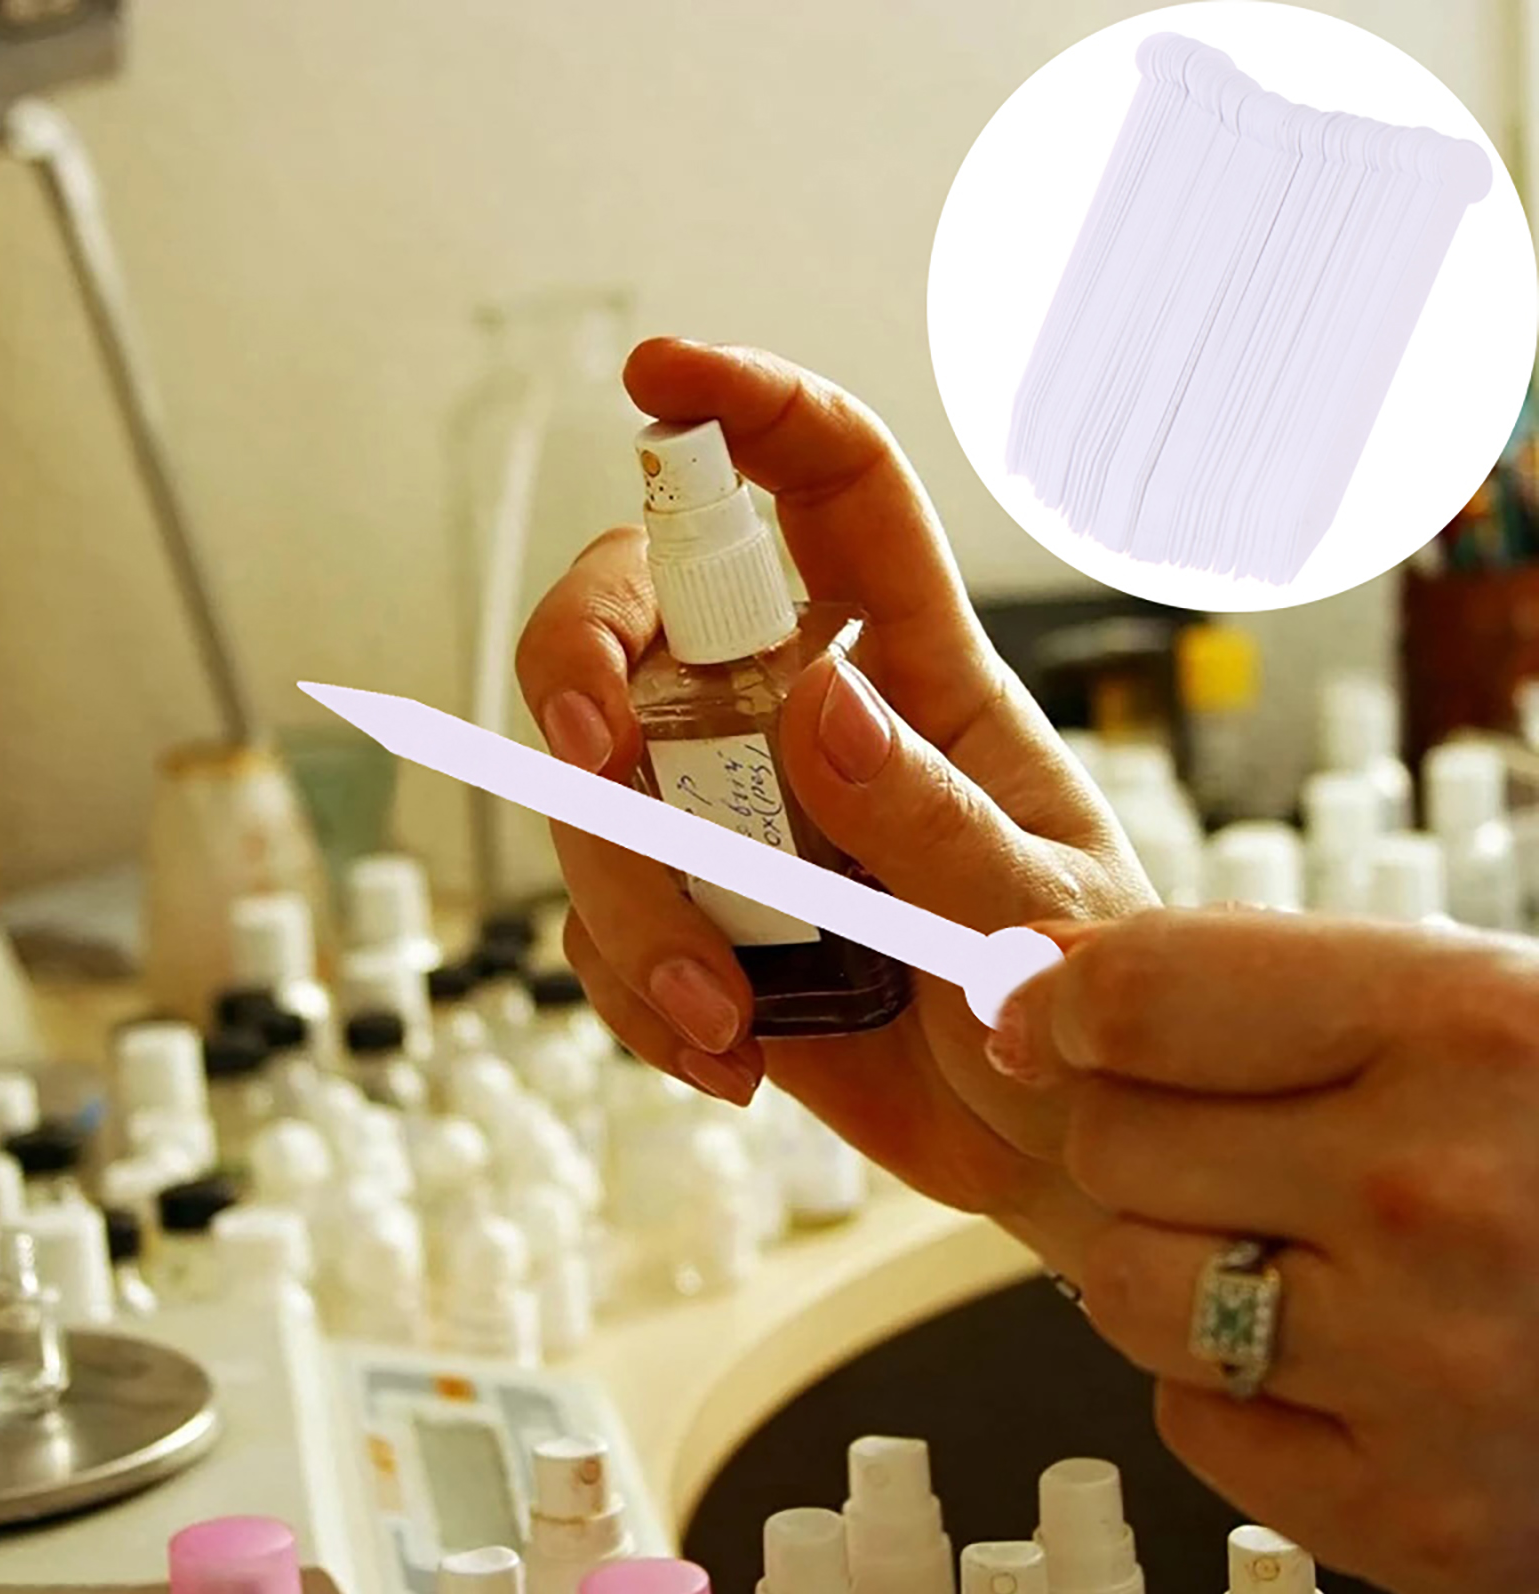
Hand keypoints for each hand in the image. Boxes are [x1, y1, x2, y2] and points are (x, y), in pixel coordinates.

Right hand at [515, 336, 1153, 1268]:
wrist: (1041, 1152)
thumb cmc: (1078, 1018)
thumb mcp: (1038, 922)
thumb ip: (933, 819)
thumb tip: (818, 706)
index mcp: (915, 672)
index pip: (831, 490)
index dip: (751, 409)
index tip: (658, 375)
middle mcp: (800, 721)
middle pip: (639, 611)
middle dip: (581, 659)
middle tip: (596, 754)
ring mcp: (733, 819)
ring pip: (595, 791)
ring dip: (632, 904)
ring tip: (729, 1017)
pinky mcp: (689, 917)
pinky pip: (598, 917)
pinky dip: (634, 990)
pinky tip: (727, 1055)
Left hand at [999, 908, 1538, 1593]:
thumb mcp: (1452, 1002)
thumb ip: (1232, 977)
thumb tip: (1022, 976)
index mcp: (1465, 1027)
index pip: (1134, 1001)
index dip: (1059, 1000)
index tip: (1043, 1013)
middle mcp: (1447, 1198)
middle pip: (1106, 1141)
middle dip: (1140, 1132)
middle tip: (1245, 1144)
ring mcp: (1440, 1373)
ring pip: (1119, 1286)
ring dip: (1170, 1260)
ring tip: (1294, 1247)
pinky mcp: (1430, 1522)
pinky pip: (1191, 1420)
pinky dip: (1234, 1388)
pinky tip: (1344, 1354)